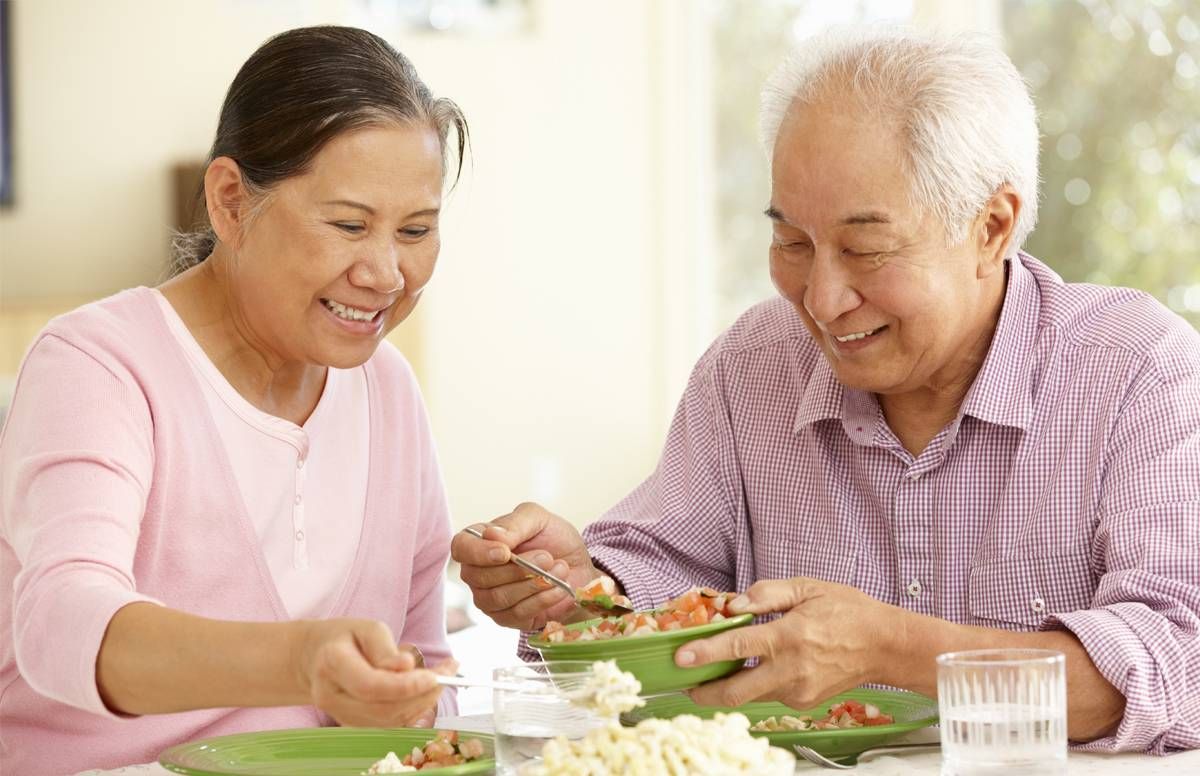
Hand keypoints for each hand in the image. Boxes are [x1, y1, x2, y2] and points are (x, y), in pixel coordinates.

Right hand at [293, 618, 455, 726]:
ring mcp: (341, 715)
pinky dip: (414, 708)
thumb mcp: (365, 627)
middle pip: (383, 709)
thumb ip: (385, 648)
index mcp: (332, 664)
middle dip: (422, 695)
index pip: (370, 686)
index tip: (434, 676)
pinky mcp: (354, 724)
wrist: (315, 659)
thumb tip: (407, 667)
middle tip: (448, 672)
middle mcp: (333, 696)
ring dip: (423, 701)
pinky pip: (389, 723)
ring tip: (443, 675)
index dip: (405, 686)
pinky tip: (427, 689)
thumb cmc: (344, 638)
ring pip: (389, 720)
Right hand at [451, 502, 601, 629]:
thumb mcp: (538, 519)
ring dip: (533, 583)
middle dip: (518, 568)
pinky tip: (558, 588)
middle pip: (479, 577)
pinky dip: (541, 600)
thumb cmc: (554, 539)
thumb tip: (491, 535)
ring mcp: (489, 598)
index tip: (505, 552)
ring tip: (559, 569)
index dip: (479, 553)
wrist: (580, 565)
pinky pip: (516, 614)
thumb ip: (514, 524)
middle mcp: (478, 571)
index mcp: (479, 542)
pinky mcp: (507, 618)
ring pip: (498, 597)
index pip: (461, 548)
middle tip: (547, 557)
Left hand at [677, 578, 900, 708]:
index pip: (737, 648)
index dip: (705, 654)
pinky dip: (753, 685)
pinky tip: (750, 671)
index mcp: (789, 637)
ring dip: (727, 688)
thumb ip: (766, 593)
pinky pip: (768, 695)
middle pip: (735, 692)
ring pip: (750, 696)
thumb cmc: (847, 612)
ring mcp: (798, 690)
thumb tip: (733, 605)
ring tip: (712, 673)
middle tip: (684, 684)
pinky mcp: (804, 702)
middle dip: (704, 692)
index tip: (681, 658)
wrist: (884, 645)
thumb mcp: (807, 588)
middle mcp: (791, 669)